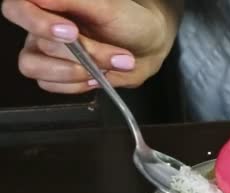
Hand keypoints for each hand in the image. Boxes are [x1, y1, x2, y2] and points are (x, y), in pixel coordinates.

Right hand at [2, 0, 179, 92]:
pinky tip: (98, 76)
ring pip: (35, 68)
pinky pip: (51, 85)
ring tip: (108, 65)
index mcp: (49, 4)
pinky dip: (78, 84)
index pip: (17, 8)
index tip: (71, 32)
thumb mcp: (108, 7)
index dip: (37, 23)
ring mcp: (47, 53)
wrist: (149, 49)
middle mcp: (41, 27)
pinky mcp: (57, 75)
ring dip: (75, 71)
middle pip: (34, 44)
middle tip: (106, 54)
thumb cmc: (130, 22)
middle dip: (76, 53)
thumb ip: (72, 0)